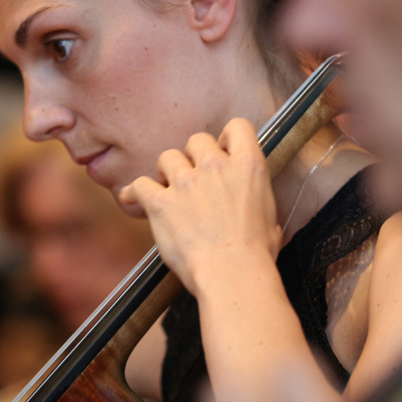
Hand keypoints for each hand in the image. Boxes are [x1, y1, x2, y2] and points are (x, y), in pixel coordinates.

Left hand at [120, 118, 279, 294]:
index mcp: (248, 166)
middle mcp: (215, 166)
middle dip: (193, 157)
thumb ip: (257, 198)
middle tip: (194, 178)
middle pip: (197, 139)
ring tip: (169, 190)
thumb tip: (255, 206)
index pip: (238, 127)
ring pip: (167, 157)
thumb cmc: (256, 253)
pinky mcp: (161, 202)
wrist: (233, 274)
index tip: (222, 153)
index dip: (227, 139)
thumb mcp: (270, 217)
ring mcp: (186, 182)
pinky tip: (131, 198)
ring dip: (167, 172)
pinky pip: (139, 184)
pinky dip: (133, 192)